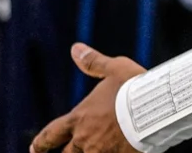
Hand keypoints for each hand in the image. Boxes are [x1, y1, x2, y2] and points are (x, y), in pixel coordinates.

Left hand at [31, 43, 146, 152]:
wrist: (156, 106)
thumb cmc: (134, 86)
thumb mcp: (115, 68)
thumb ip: (94, 62)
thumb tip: (75, 49)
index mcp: (79, 118)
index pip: (51, 134)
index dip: (41, 143)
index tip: (34, 148)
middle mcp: (85, 139)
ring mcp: (101, 152)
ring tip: (95, 151)